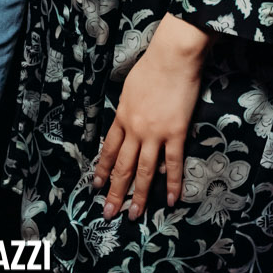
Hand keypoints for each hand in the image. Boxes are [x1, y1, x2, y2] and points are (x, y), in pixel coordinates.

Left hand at [92, 14, 209, 218]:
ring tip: (134, 215)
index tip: (96, 185)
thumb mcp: (129, 89)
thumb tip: (128, 122)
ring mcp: (155, 134)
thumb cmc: (151, 66)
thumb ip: (128, 109)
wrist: (172, 57)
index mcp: (122, 117)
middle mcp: (135, 129)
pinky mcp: (176, 133)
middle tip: (108, 212)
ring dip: (139, 195)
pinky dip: (173, 184)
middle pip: (122, 166)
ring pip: (144, 171)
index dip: (102, 169)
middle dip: (114, 191)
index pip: (109, 149)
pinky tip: (172, 200)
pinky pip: (173, 164)